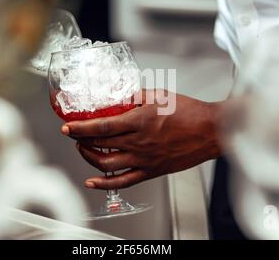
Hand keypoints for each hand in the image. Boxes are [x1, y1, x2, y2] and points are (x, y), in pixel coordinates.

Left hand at [61, 90, 223, 189]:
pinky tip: (93, 181)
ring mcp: (144, 159)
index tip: (68, 126)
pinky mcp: (151, 170)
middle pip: (100, 144)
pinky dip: (105, 183)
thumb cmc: (190, 113)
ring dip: (89, 157)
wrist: (211, 131)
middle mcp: (139, 142)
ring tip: (83, 149)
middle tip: (75, 134)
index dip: (80, 127)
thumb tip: (119, 95)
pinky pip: (123, 181)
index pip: (101, 126)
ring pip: (107, 163)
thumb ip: (136, 95)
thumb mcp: (160, 95)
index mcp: (140, 121)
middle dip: (81, 139)